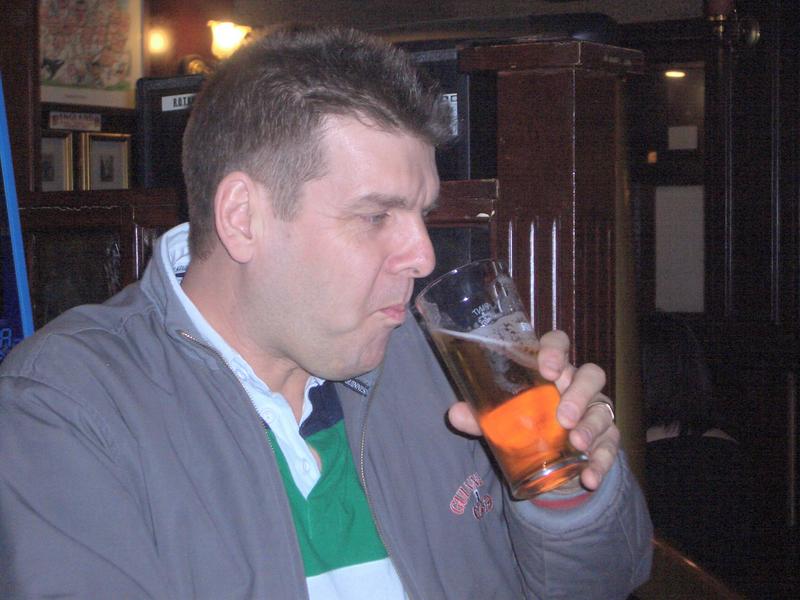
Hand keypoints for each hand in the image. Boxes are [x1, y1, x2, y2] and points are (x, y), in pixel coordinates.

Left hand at [447, 329, 619, 490]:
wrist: (552, 461)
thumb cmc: (526, 423)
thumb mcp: (501, 419)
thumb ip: (480, 416)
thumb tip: (455, 414)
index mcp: (551, 370)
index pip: (558, 344)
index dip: (556, 350)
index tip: (547, 367)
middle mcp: (577, 385)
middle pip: (590, 375)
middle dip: (578, 394)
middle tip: (562, 416)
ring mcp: (595, 411)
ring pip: (602, 409)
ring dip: (591, 427)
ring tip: (576, 443)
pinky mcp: (606, 439)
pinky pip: (610, 447)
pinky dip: (601, 462)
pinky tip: (589, 476)